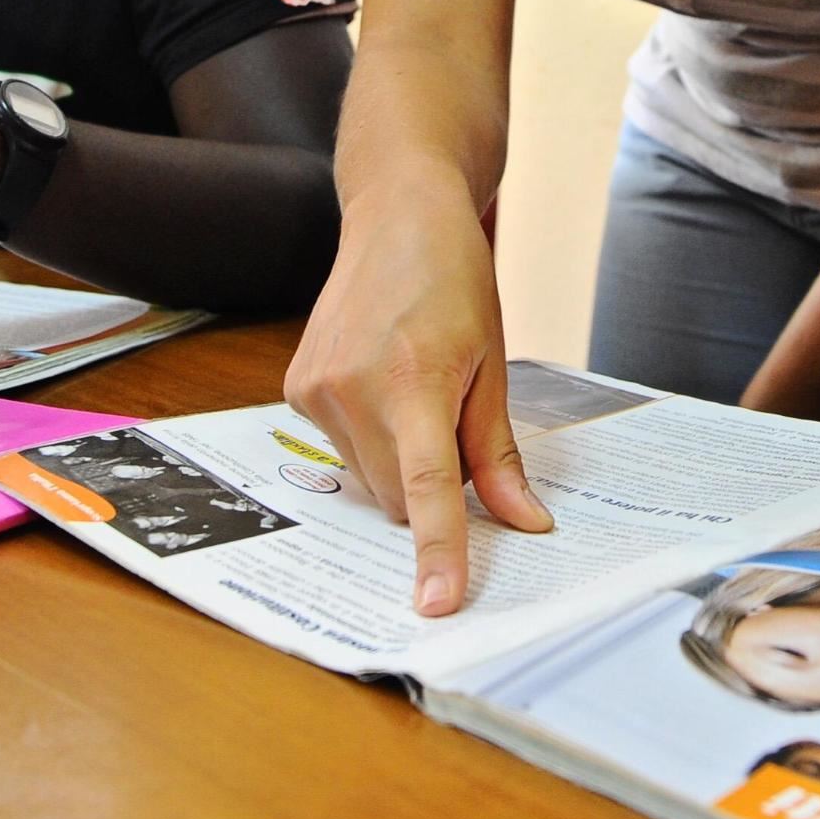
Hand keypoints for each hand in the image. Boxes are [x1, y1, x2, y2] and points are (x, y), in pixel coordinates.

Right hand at [283, 186, 550, 616]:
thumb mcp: (491, 362)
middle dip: (433, 484)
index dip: (438, 549)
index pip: (429, 485)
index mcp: (415, 379)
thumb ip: (497, 452)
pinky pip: (344, 451)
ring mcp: (317, 389)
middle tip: (452, 417)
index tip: (438, 602)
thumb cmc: (453, 280)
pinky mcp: (297, 388)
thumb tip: (522, 523)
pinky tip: (380, 382)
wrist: (396, 215)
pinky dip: (371, 437)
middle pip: (401, 496)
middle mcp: (354, 387)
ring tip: (413, 386)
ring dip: (400, 460)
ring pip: (371, 480)